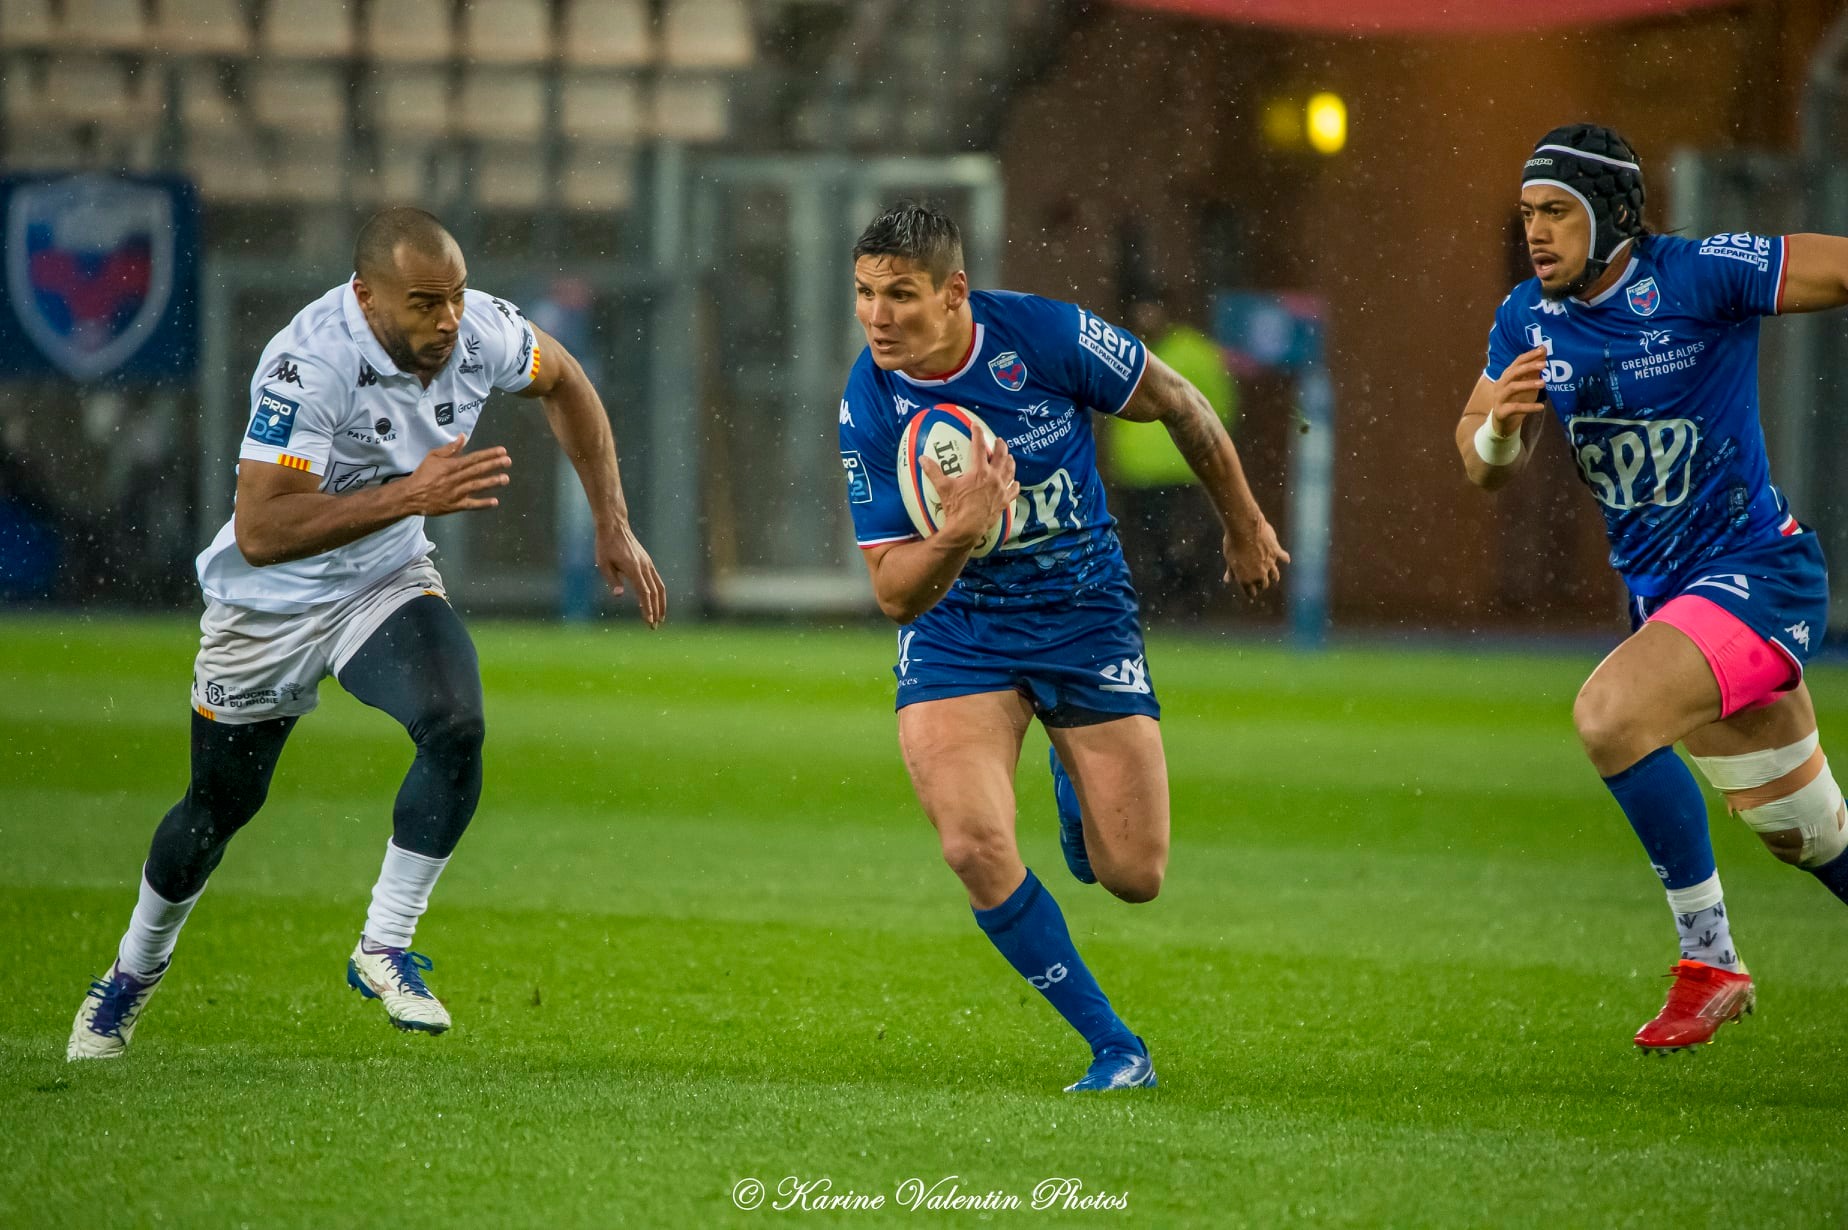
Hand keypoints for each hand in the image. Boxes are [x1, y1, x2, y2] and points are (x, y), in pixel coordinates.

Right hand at [402, 435, 510, 515]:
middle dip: (494, 465)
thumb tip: (463, 437)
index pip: (473, 458)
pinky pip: (471, 505)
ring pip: (476, 486)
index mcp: (451, 466)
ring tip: (506, 479)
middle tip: (508, 461)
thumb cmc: (423, 474)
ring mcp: (456, 493)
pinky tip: (495, 502)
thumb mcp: (433, 457)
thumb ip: (450, 448)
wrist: (411, 495)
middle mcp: (455, 478)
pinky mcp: (455, 506)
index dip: (488, 454)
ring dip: (491, 482)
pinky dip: (482, 504)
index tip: (502, 451)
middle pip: (477, 470)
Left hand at [594, 520, 666, 628]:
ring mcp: (648, 564)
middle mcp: (644, 567)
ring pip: (660, 587)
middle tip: (654, 626)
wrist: (615, 526)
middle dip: (656, 611)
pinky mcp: (648, 562)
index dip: (647, 608)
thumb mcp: (603, 563)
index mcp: (633, 568)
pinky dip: (659, 593)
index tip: (649, 621)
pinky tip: (656, 601)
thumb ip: (613, 580)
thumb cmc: (606, 545)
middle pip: (655, 592)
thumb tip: (619, 595)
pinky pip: (657, 580)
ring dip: (661, 604)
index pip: (644, 592)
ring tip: (660, 618)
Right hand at [922, 432, 1019, 547]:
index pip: (979, 447)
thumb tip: (922, 459)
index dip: (977, 434)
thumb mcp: (944, 488)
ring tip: (1009, 457)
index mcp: (979, 471)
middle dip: (1000, 446)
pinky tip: (1015, 483)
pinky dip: (1014, 485)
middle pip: (1001, 456)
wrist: (967, 528)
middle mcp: (994, 478)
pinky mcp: (1004, 502)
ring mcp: (1001, 490)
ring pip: (1010, 471)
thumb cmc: (956, 507)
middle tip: (999, 441)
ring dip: (1010, 462)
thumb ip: (933, 472)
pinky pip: (1012, 491)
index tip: (976, 426)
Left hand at [1223, 515, 1289, 596]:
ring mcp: (1269, 563)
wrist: (1244, 528)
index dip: (1250, 592)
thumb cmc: (1233, 543)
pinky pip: (1283, 558)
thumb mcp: (1229, 559)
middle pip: (1263, 584)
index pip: (1250, 592)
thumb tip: (1228, 581)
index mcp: (1245, 578)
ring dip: (1274, 577)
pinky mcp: (1276, 552)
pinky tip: (1286, 560)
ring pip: (1274, 575)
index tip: (1251, 592)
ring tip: (1274, 578)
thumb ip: (1231, 571)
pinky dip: (1285, 559)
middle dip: (1262, 585)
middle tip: (1261, 584)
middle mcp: (1259, 574)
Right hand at [1488, 346, 1550, 436]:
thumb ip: (1533, 370)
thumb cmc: (1516, 400)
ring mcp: (1499, 398)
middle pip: (1513, 372)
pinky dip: (1529, 407)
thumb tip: (1543, 351)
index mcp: (1507, 376)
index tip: (1542, 350)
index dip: (1529, 355)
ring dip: (1528, 384)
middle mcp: (1501, 385)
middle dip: (1528, 367)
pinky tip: (1541, 407)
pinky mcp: (1501, 412)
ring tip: (1543, 384)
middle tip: (1544, 365)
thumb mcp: (1526, 384)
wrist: (1502, 424)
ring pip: (1512, 388)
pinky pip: (1515, 408)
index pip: (1517, 362)